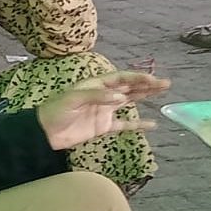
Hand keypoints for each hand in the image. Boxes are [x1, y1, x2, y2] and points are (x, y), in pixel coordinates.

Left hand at [36, 71, 168, 150]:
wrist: (45, 133)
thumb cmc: (56, 110)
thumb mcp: (74, 99)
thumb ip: (98, 96)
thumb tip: (122, 97)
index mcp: (95, 85)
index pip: (120, 78)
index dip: (137, 77)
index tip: (153, 79)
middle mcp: (102, 96)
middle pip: (128, 87)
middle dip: (146, 84)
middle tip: (165, 83)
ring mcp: (103, 111)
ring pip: (129, 101)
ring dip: (144, 97)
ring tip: (162, 93)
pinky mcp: (102, 126)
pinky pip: (124, 124)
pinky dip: (138, 124)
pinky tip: (153, 124)